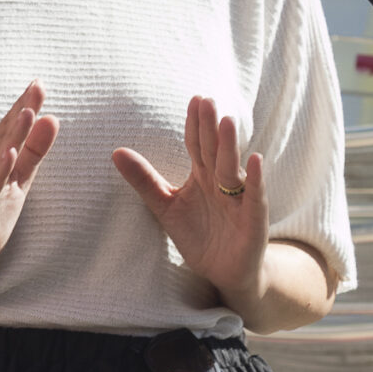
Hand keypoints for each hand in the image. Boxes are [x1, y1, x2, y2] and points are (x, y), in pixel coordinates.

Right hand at [0, 82, 59, 292]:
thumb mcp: (18, 182)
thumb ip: (33, 152)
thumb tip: (51, 118)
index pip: (10, 128)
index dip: (24, 106)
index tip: (39, 83)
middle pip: (3, 137)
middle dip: (20, 112)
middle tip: (36, 87)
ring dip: (10, 136)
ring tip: (27, 114)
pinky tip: (8, 156)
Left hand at [112, 94, 270, 305]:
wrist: (223, 271)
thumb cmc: (198, 234)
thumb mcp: (165, 206)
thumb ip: (144, 180)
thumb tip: (116, 152)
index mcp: (203, 176)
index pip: (197, 145)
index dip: (194, 124)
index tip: (193, 99)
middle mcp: (223, 182)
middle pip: (214, 150)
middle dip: (210, 126)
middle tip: (206, 100)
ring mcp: (239, 199)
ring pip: (233, 168)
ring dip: (230, 146)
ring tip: (225, 122)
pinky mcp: (253, 218)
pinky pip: (254, 196)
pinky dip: (256, 179)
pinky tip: (256, 159)